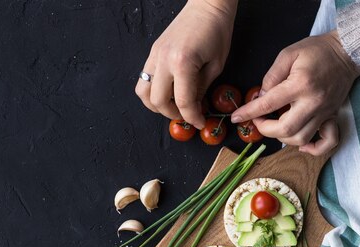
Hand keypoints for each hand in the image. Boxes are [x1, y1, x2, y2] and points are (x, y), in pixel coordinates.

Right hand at [135, 0, 237, 128]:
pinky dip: (153, 90)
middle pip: (158, 101)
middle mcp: (164, 60)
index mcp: (183, 63)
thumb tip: (193, 108)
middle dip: (172, 114)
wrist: (206, 5)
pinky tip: (167, 91)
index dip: (192, 117)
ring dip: (156, 105)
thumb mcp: (215, 65)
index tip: (199, 122)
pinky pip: (144, 78)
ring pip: (143, 92)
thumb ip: (201, 89)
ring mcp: (154, 55)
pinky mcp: (152, 52)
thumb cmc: (217, 31)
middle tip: (186, 115)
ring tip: (172, 106)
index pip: (183, 102)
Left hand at [230, 30, 359, 154]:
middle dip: (265, 128)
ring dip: (282, 137)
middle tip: (258, 119)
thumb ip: (271, 76)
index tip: (237, 117)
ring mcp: (324, 112)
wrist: (347, 51)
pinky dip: (313, 148)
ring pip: (301, 138)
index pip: (268, 105)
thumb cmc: (316, 51)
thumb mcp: (288, 54)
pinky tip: (300, 143)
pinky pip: (327, 142)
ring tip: (275, 125)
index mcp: (300, 85)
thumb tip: (261, 96)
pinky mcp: (332, 116)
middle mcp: (313, 102)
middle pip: (285, 129)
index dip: (249, 113)